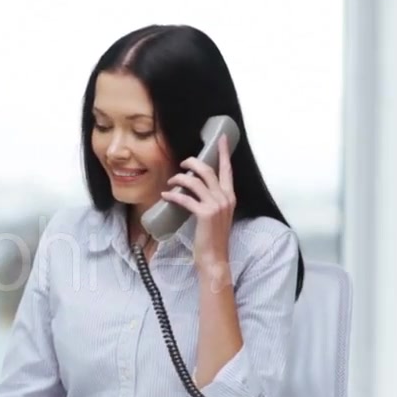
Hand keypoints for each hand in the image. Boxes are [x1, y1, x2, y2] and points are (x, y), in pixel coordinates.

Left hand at [161, 134, 235, 271]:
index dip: (223, 152)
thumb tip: (195, 188)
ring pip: (195, 181)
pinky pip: (185, 198)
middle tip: (182, 163)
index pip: (228, 169)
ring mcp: (216, 205)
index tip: (221, 138)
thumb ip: (212, 201)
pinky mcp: (205, 214)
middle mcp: (225, 198)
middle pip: (208, 170)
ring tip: (171, 182)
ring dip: (179, 179)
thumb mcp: (217, 215)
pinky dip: (173, 195)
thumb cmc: (213, 238)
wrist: (215, 258)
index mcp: (230, 197)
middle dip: (192, 162)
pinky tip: (166, 195)